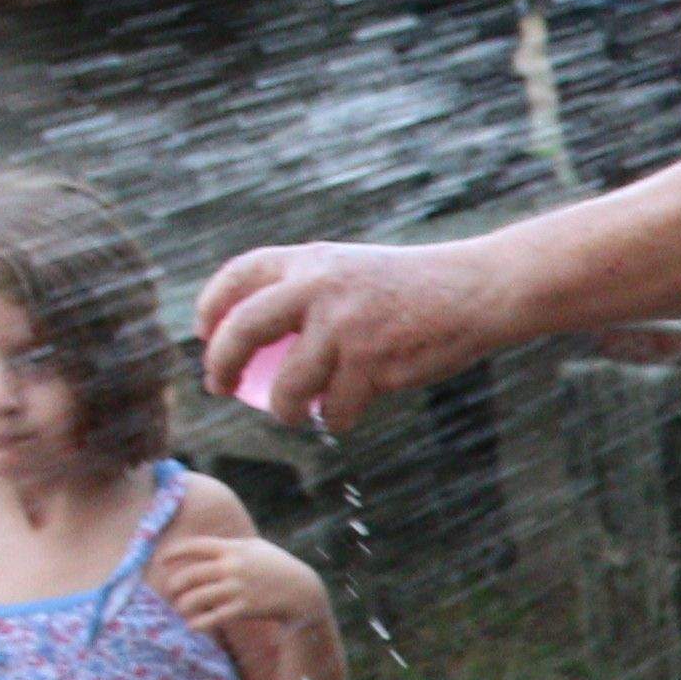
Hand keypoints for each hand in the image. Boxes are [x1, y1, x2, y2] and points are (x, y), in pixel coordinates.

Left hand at [153, 530, 330, 645]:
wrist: (303, 590)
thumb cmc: (278, 566)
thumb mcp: (257, 547)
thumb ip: (230, 545)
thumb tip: (206, 546)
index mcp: (233, 549)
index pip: (195, 546)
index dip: (174, 552)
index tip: (162, 560)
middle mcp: (232, 567)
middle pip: (190, 575)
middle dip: (174, 584)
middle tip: (171, 591)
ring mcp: (238, 588)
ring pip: (197, 598)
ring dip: (183, 605)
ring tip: (181, 609)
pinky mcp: (244, 608)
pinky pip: (213, 617)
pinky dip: (199, 623)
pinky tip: (192, 626)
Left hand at [196, 240, 515, 433]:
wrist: (475, 291)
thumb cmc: (416, 287)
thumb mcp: (353, 270)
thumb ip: (310, 291)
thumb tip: (262, 336)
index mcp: (310, 261)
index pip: (238, 277)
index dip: (211, 306)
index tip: (205, 335)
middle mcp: (318, 288)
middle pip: (243, 330)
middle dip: (220, 364)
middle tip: (218, 386)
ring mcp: (344, 327)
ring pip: (288, 386)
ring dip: (284, 409)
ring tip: (292, 414)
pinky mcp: (372, 364)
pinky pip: (335, 408)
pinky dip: (335, 418)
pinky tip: (341, 415)